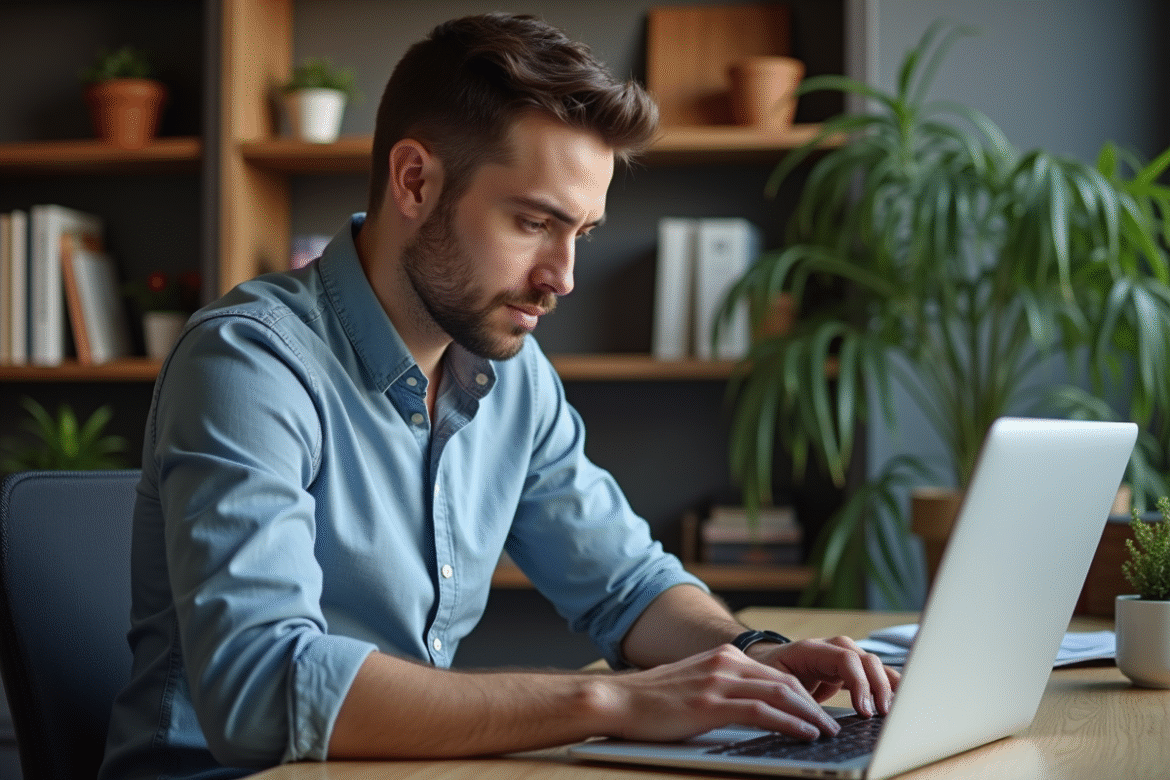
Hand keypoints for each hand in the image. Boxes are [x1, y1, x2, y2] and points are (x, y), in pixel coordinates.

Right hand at [591, 644, 844, 742]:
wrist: (618, 700)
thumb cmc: (652, 701)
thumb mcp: (694, 686)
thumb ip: (723, 690)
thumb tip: (751, 709)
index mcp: (723, 657)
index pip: (776, 674)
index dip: (803, 694)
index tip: (821, 711)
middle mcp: (726, 663)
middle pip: (785, 682)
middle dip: (814, 705)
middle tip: (833, 725)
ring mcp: (718, 680)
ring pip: (780, 694)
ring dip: (810, 715)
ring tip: (827, 732)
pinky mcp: (711, 703)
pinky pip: (762, 711)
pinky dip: (790, 722)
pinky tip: (805, 734)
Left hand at [746, 636, 899, 718]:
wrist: (764, 662)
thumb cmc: (767, 672)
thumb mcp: (775, 684)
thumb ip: (796, 697)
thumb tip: (817, 720)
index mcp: (811, 649)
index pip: (845, 658)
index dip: (859, 683)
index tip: (864, 709)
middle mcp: (830, 649)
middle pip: (864, 659)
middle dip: (878, 686)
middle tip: (882, 713)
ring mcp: (841, 657)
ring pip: (873, 665)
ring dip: (887, 685)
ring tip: (895, 708)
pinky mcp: (847, 671)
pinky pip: (872, 674)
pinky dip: (886, 684)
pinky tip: (899, 697)